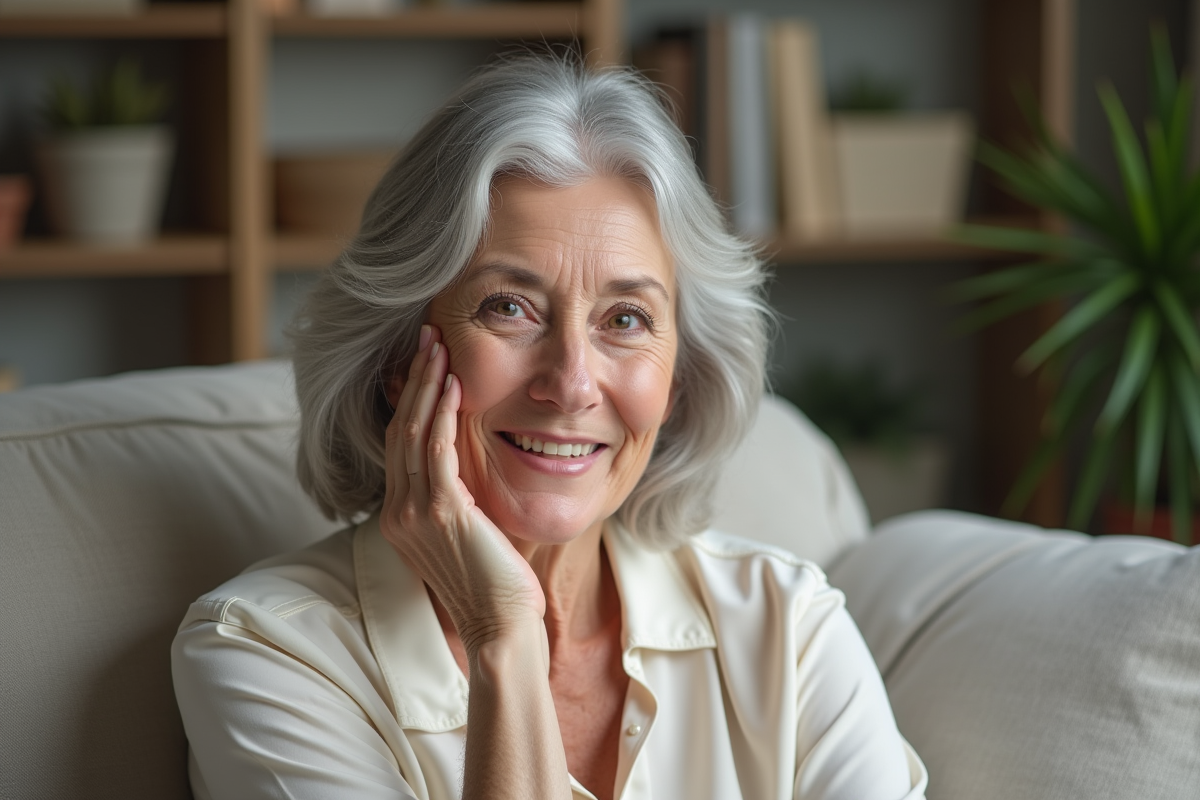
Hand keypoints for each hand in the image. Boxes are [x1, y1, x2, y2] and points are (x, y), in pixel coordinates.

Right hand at [380, 326, 545, 655]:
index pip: (398, 444)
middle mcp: (397, 512)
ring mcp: (414, 513)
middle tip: (425, 337)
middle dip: (412, 379)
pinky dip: (441, 412)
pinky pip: (435, 449)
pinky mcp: (440, 513)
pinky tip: (452, 383)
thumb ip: (458, 502)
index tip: (424, 363)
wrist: (501, 628)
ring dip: (425, 384)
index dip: (408, 400)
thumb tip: (469, 471)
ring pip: (412, 431)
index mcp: (399, 518)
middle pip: (398, 429)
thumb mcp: (467, 536)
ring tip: (437, 346)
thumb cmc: (496, 587)